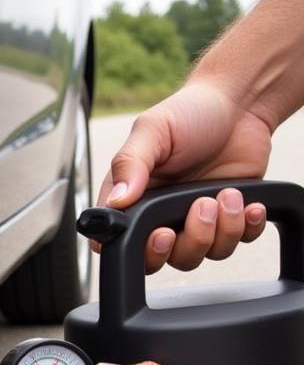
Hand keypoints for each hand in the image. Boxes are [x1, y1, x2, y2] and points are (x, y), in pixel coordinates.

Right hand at [98, 79, 271, 272]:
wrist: (240, 103)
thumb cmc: (190, 112)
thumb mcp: (152, 131)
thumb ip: (129, 165)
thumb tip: (116, 203)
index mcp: (132, 199)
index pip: (118, 244)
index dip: (138, 251)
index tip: (159, 232)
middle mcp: (159, 215)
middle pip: (162, 261)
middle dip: (186, 243)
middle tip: (198, 209)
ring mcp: (193, 220)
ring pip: (201, 255)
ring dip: (219, 231)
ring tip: (226, 194)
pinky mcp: (228, 219)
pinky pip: (237, 242)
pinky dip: (246, 228)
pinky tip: (248, 203)